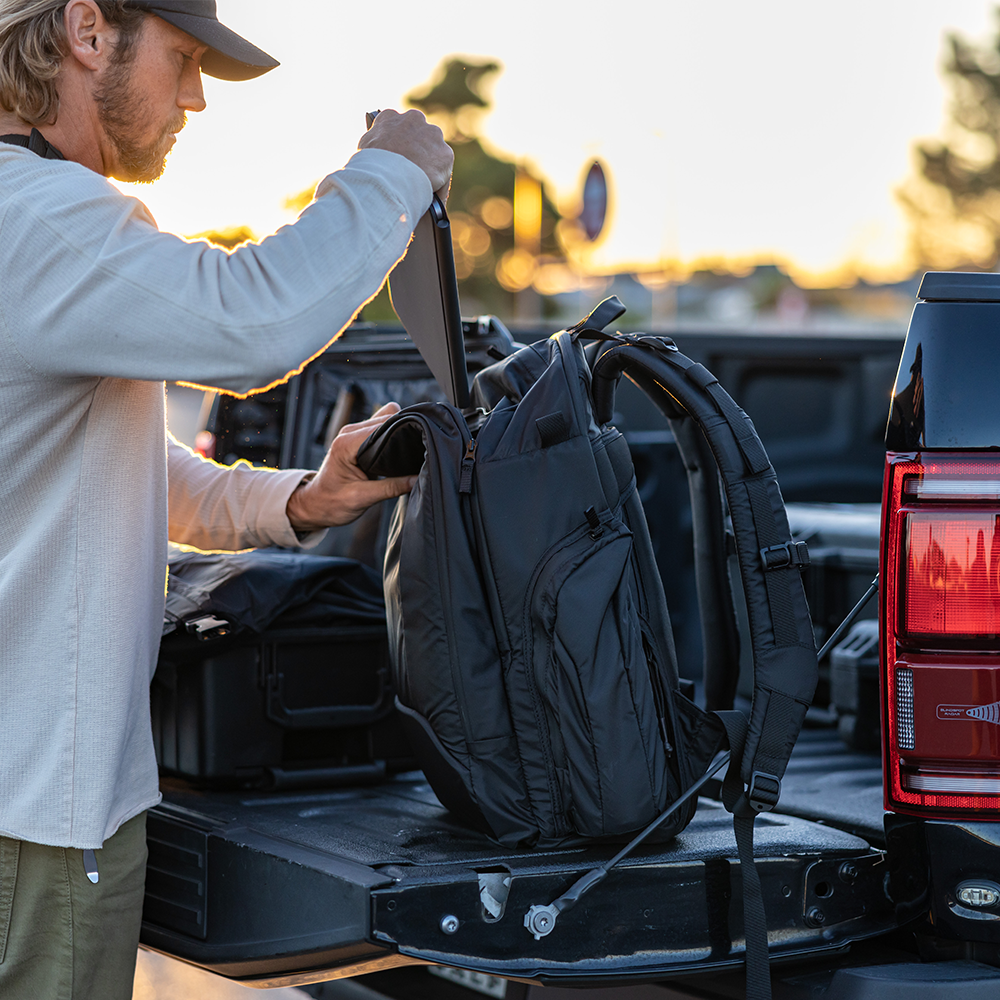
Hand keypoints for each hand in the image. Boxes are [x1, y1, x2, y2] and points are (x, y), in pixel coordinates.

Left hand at [285, 402, 414, 530]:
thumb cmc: (332, 503)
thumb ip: (391, 488)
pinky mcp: (359, 437)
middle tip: (413, 454)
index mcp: (346, 444)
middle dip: (403, 433)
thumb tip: (417, 479)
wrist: (316, 505)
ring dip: (398, 433)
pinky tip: (397, 452)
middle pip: (388, 417)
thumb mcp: (363, 499)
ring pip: (387, 418)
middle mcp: (349, 432)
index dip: (403, 434)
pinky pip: (382, 426)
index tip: (418, 447)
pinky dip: (393, 436)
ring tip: (404, 454)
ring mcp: (354, 432)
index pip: (383, 426)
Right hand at [358, 109, 452, 198]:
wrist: (387, 178)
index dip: (399, 145)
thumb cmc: (371, 167)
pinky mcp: (445, 154)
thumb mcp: (365, 150)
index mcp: (389, 117)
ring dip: (430, 167)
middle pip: (419, 137)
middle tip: (412, 174)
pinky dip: (439, 184)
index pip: (397, 128)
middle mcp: (413, 119)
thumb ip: (374, 143)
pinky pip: (443, 172)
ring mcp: (431, 135)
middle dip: (417, 153)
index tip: (398, 156)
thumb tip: (379, 148)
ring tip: (423, 188)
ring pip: (433, 153)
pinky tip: (431, 196)